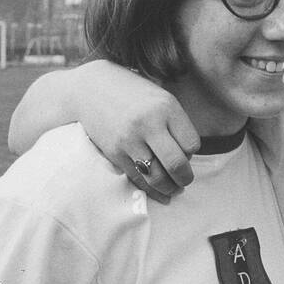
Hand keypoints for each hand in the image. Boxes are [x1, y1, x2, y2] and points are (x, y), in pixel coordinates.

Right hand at [74, 61, 199, 200]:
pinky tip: (160, 193)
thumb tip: (188, 157)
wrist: (91, 89)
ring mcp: (129, 140)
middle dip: (185, 178)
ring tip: (175, 189)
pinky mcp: (114, 153)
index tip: (187, 153)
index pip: (191, 144)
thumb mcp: (161, 98)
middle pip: (176, 164)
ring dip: (170, 188)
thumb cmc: (134, 94)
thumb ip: (176, 124)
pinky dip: (151, 190)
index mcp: (166, 107)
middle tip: (186, 180)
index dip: (192, 153)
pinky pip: (137, 178)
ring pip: (156, 177)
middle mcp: (148, 124)